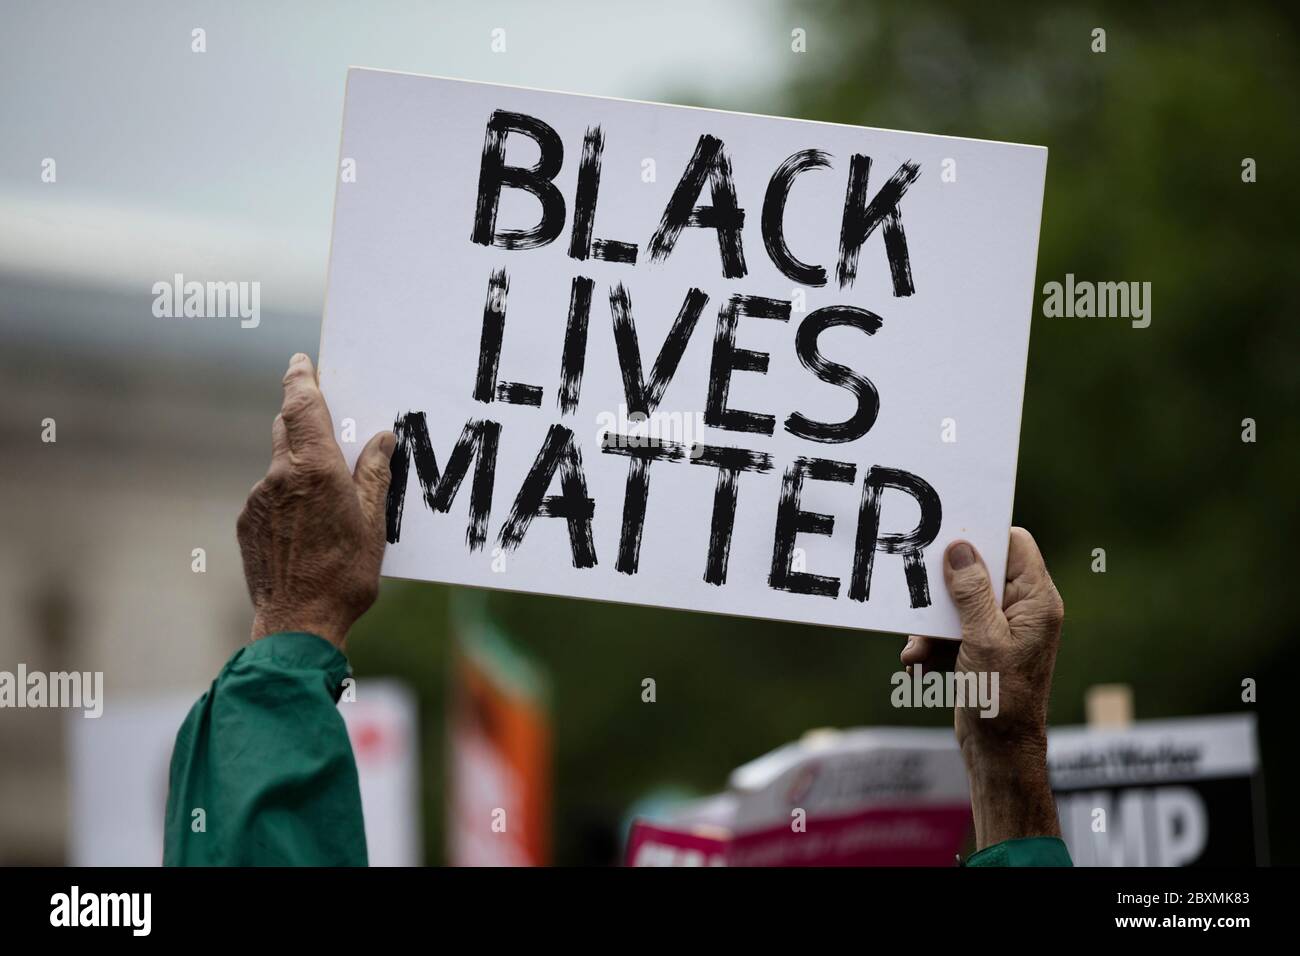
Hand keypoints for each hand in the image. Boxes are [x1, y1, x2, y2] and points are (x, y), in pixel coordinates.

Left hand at [237, 353, 395, 649]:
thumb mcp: (373, 523)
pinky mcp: (247, 522)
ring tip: (328, 496)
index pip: (302, 406)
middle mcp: (279, 477)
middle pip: (287, 428)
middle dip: (304, 419)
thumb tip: (381, 440)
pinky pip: (269, 494)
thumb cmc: (344, 576)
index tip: (301, 362)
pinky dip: (288, 496)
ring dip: (300, 466)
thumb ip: (374, 475)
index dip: (301, 379)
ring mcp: (258, 500)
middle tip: (328, 420)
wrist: (297, 624)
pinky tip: (308, 526)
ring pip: (279, 465)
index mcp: (315, 469)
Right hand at [900, 528, 1064, 847]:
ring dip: (931, 625)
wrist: (998, 754)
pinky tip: (919, 664)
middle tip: (920, 594)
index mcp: (1037, 602)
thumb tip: (960, 547)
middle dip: (944, 590)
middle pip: (979, 572)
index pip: (1015, 544)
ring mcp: (1002, 629)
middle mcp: (1024, 610)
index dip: (982, 537)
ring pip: (958, 602)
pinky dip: (932, 644)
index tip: (946, 538)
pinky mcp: (982, 647)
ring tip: (917, 648)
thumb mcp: (983, 639)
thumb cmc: (1001, 700)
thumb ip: (971, 592)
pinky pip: (952, 629)